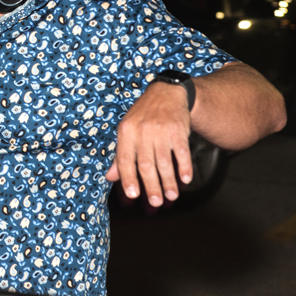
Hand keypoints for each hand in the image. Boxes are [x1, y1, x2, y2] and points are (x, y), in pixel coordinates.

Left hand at [105, 81, 193, 206]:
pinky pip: (182, 152)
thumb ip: (120, 155)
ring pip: (164, 161)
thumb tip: (109, 177)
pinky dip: (184, 167)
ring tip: (171, 196)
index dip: (128, 178)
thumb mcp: (127, 130)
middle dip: (151, 186)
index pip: (124, 159)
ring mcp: (161, 130)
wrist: (166, 93)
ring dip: (169, 181)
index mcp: (126, 132)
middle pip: (145, 164)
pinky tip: (185, 179)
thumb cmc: (143, 116)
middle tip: (156, 203)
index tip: (132, 195)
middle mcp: (142, 131)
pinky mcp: (178, 130)